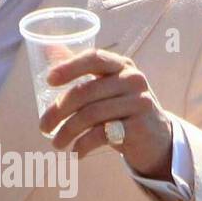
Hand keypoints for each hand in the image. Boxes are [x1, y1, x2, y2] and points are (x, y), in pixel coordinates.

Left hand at [38, 48, 173, 177]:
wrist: (158, 137)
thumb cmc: (123, 108)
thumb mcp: (107, 86)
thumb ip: (80, 69)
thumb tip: (48, 48)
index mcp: (121, 65)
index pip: (94, 58)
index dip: (70, 67)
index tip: (49, 80)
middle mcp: (132, 80)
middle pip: (86, 91)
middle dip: (58, 111)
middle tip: (43, 126)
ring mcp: (139, 103)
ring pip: (91, 115)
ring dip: (67, 131)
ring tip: (57, 143)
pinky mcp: (139, 127)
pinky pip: (103, 135)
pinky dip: (84, 145)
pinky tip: (76, 152)